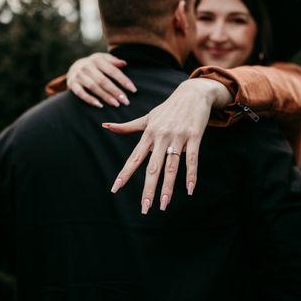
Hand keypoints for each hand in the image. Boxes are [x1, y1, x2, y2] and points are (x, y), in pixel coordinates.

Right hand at [66, 53, 136, 107]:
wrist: (74, 67)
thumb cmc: (95, 65)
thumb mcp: (103, 59)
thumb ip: (114, 61)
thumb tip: (125, 64)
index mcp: (97, 59)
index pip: (113, 71)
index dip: (123, 80)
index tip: (133, 90)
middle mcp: (87, 66)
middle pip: (103, 81)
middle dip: (115, 91)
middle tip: (126, 101)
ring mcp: (79, 75)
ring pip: (93, 87)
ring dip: (105, 96)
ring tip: (116, 104)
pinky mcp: (72, 84)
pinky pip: (81, 93)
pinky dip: (90, 99)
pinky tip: (99, 105)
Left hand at [102, 78, 232, 213]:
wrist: (193, 93)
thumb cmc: (168, 108)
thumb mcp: (148, 117)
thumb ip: (128, 126)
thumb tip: (105, 126)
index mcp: (148, 134)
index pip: (134, 158)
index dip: (125, 174)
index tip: (115, 189)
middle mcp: (161, 137)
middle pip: (152, 168)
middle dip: (148, 189)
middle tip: (144, 208)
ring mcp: (178, 137)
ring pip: (171, 167)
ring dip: (168, 187)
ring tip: (164, 205)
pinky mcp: (194, 136)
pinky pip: (192, 159)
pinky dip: (191, 175)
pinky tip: (190, 190)